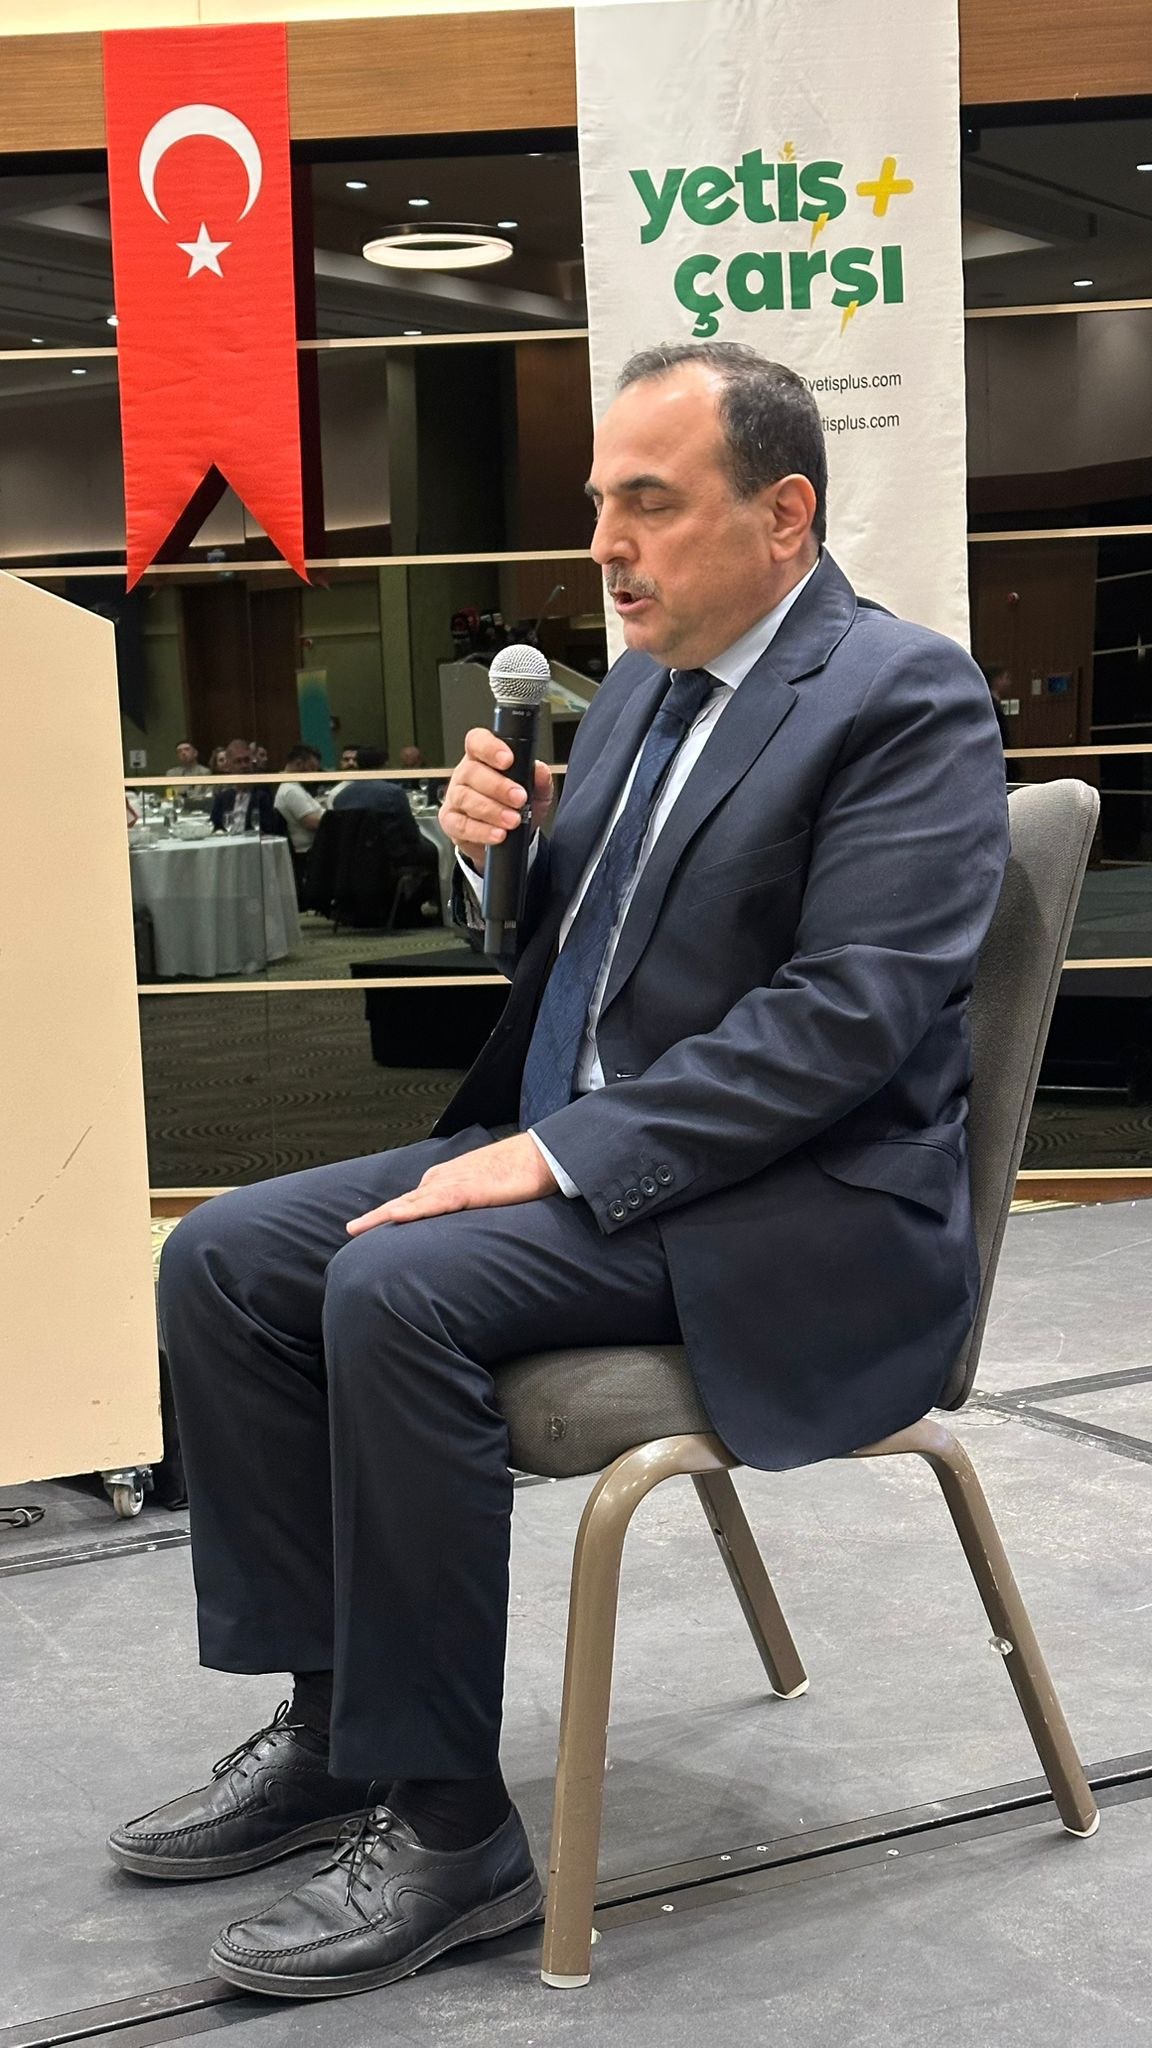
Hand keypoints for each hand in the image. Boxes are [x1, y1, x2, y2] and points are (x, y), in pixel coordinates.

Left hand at [346, 1134, 558, 1232]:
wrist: (540, 1155)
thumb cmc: (516, 1173)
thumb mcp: (483, 1192)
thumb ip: (465, 1206)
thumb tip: (457, 1228)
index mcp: (444, 1182)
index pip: (409, 1202)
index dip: (386, 1216)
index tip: (365, 1229)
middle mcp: (442, 1180)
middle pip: (402, 1202)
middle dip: (375, 1218)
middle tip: (350, 1231)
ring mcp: (453, 1184)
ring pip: (411, 1203)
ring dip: (383, 1216)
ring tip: (357, 1228)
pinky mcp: (469, 1190)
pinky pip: (437, 1203)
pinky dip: (415, 1210)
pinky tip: (396, 1216)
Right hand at [439, 728, 554, 870]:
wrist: (508, 837)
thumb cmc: (516, 806)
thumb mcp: (536, 792)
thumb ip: (539, 780)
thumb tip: (540, 770)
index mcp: (482, 758)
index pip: (478, 741)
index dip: (490, 748)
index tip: (508, 760)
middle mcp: (465, 774)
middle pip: (471, 772)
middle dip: (498, 786)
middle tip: (519, 798)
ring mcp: (454, 797)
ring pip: (465, 798)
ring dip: (491, 810)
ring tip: (512, 820)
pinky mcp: (450, 822)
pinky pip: (460, 825)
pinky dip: (481, 831)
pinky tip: (498, 834)